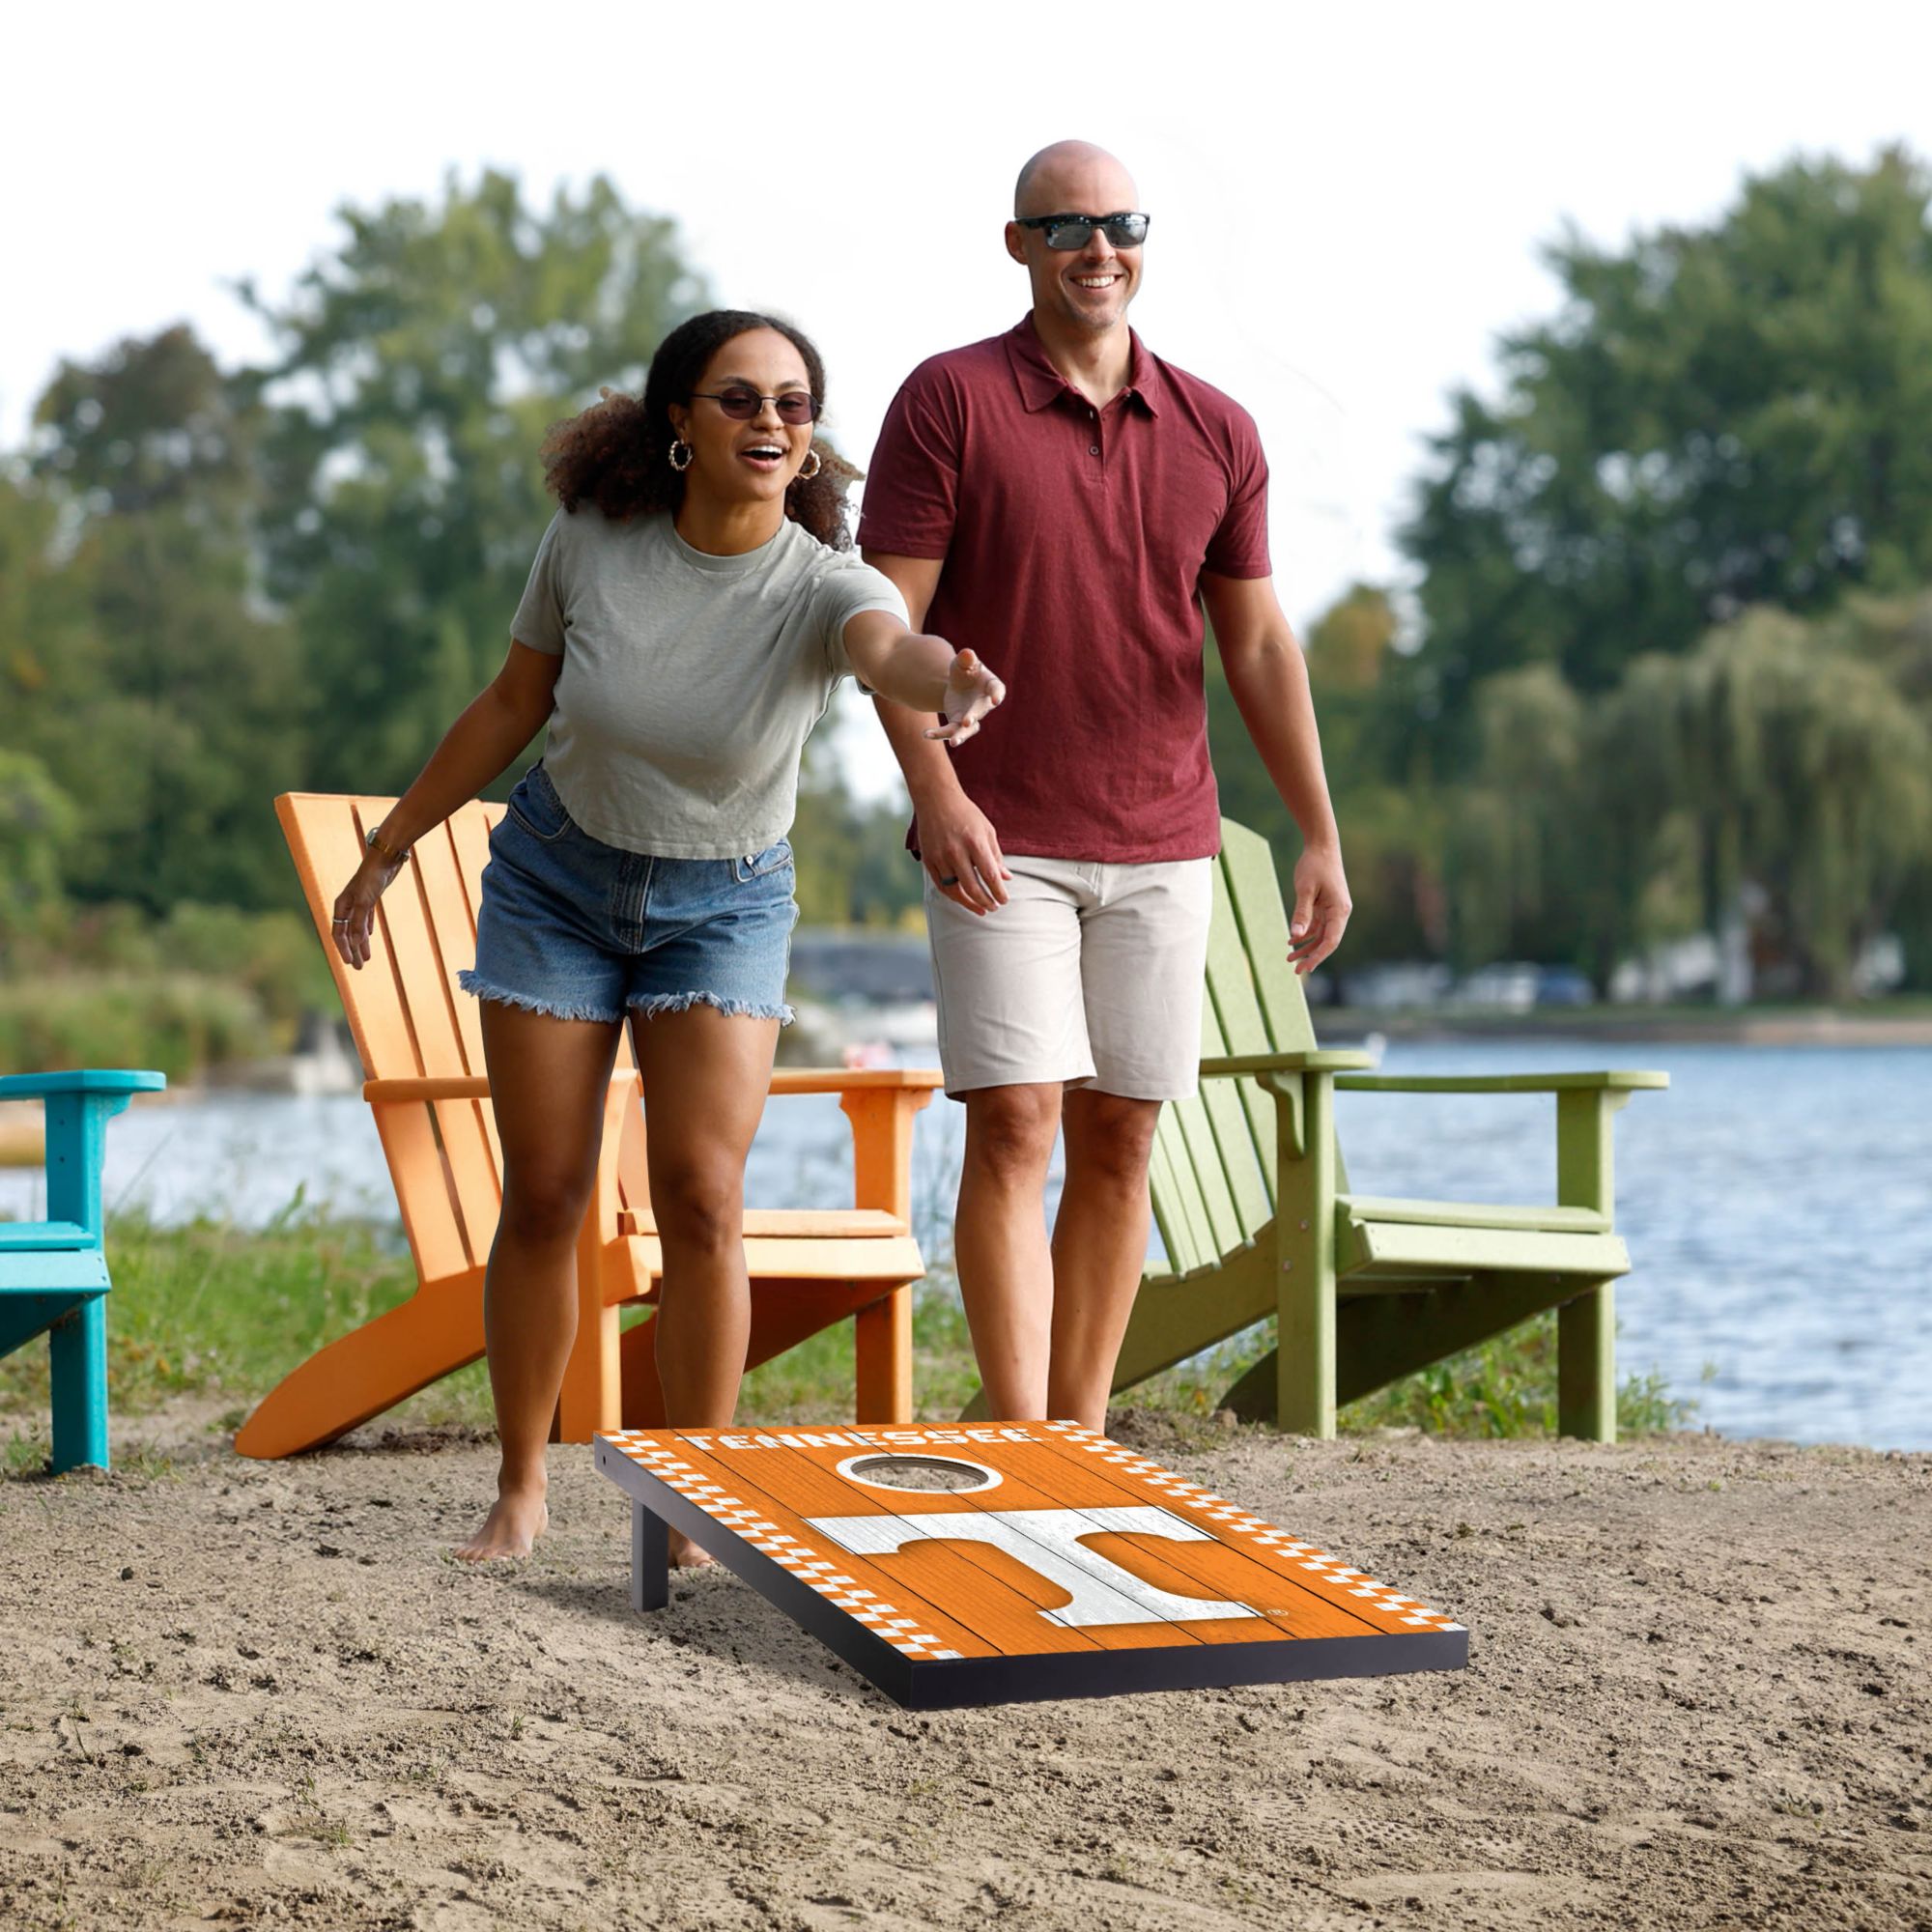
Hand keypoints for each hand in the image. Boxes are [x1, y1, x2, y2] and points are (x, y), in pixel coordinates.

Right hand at [331, 851, 404, 969]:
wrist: (385, 857)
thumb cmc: (373, 877)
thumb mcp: (366, 901)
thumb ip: (359, 922)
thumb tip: (355, 943)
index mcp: (341, 905)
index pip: (339, 933)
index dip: (344, 949)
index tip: (350, 963)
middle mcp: (348, 904)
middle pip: (347, 933)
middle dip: (352, 950)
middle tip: (359, 968)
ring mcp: (359, 901)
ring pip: (357, 927)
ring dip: (361, 943)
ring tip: (366, 958)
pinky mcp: (370, 898)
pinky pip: (365, 918)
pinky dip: (366, 929)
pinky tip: (369, 937)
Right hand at [918, 790, 1011, 915]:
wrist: (936, 799)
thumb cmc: (966, 814)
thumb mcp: (987, 830)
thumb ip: (996, 856)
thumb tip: (1006, 879)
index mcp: (974, 842)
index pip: (989, 875)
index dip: (998, 892)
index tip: (1004, 900)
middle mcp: (956, 851)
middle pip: (972, 887)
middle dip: (986, 901)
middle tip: (994, 907)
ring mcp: (940, 857)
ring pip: (955, 890)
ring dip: (969, 903)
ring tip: (981, 909)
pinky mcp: (928, 860)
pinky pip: (941, 885)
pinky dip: (953, 895)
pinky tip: (963, 899)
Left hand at [925, 648, 1005, 746]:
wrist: (957, 684)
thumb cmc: (965, 670)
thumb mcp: (963, 662)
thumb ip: (966, 658)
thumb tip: (967, 653)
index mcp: (990, 685)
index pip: (997, 689)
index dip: (997, 694)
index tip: (996, 699)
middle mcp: (983, 704)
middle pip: (980, 712)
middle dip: (973, 717)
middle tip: (967, 722)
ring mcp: (971, 716)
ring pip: (968, 730)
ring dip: (961, 736)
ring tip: (953, 742)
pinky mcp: (958, 723)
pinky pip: (950, 731)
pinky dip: (939, 734)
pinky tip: (926, 734)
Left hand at [1287, 844, 1350, 975]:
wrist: (1321, 846)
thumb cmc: (1314, 865)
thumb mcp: (1305, 890)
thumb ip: (1301, 913)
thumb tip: (1295, 936)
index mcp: (1339, 910)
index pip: (1331, 940)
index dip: (1318, 956)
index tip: (1305, 968)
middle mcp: (1339, 912)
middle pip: (1327, 941)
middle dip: (1312, 956)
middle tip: (1295, 971)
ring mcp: (1333, 909)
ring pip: (1321, 935)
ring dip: (1306, 946)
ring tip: (1289, 958)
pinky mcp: (1326, 905)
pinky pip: (1317, 925)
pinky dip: (1305, 933)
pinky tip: (1291, 940)